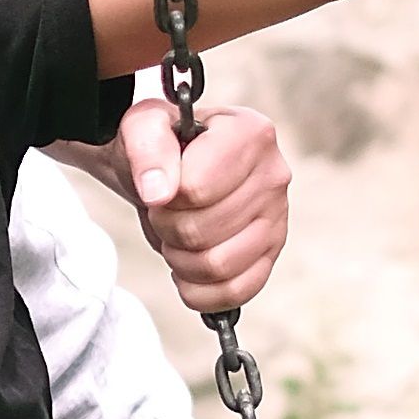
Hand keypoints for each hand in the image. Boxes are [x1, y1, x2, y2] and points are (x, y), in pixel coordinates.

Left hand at [108, 99, 290, 312]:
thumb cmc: (160, 146)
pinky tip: (187, 269)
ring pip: (218, 266)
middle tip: (164, 211)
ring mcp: (277, 219)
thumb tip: (158, 192)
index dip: (164, 196)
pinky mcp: (271, 255)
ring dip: (179, 260)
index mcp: (250, 134)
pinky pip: (235, 292)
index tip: (162, 183)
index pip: (196, 189)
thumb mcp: (141, 126)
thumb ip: (147, 148)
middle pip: (201, 231)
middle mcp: (274, 176)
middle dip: (166, 228)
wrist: (169, 169)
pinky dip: (199, 290)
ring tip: (176, 235)